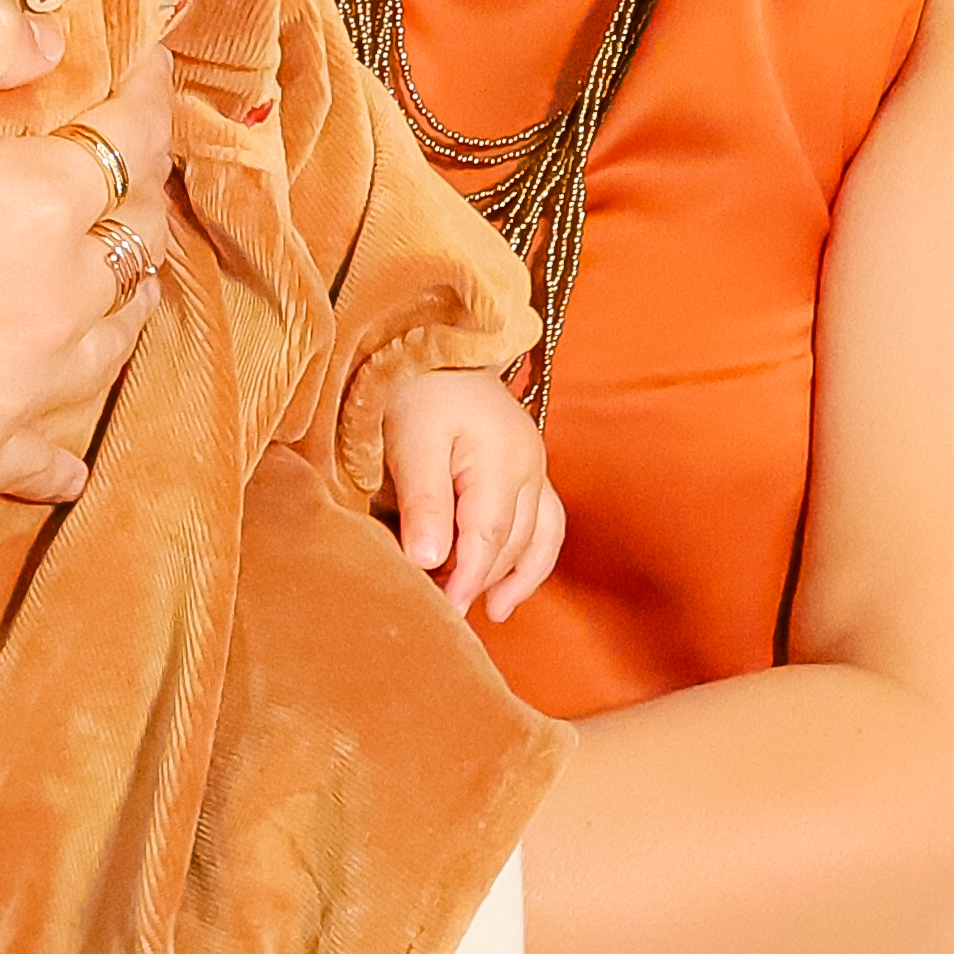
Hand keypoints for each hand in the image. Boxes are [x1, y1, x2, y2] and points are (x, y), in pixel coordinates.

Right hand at [0, 0, 178, 496]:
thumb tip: (56, 36)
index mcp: (44, 197)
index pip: (136, 137)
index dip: (149, 92)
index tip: (147, 67)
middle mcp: (55, 298)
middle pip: (135, 243)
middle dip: (137, 196)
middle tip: (124, 171)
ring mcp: (16, 388)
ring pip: (109, 344)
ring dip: (118, 304)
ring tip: (111, 282)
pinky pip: (48, 460)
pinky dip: (63, 452)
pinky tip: (66, 454)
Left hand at [385, 370, 564, 622]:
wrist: (432, 340)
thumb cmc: (417, 386)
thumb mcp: (409, 440)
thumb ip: (423, 501)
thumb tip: (427, 560)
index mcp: (502, 460)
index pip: (488, 538)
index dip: (467, 580)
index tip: (445, 612)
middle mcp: (529, 467)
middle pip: (512, 543)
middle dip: (481, 581)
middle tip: (443, 612)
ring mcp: (534, 467)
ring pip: (539, 537)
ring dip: (515, 576)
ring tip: (491, 611)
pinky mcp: (528, 467)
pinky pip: (544, 522)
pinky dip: (528, 556)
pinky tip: (508, 581)